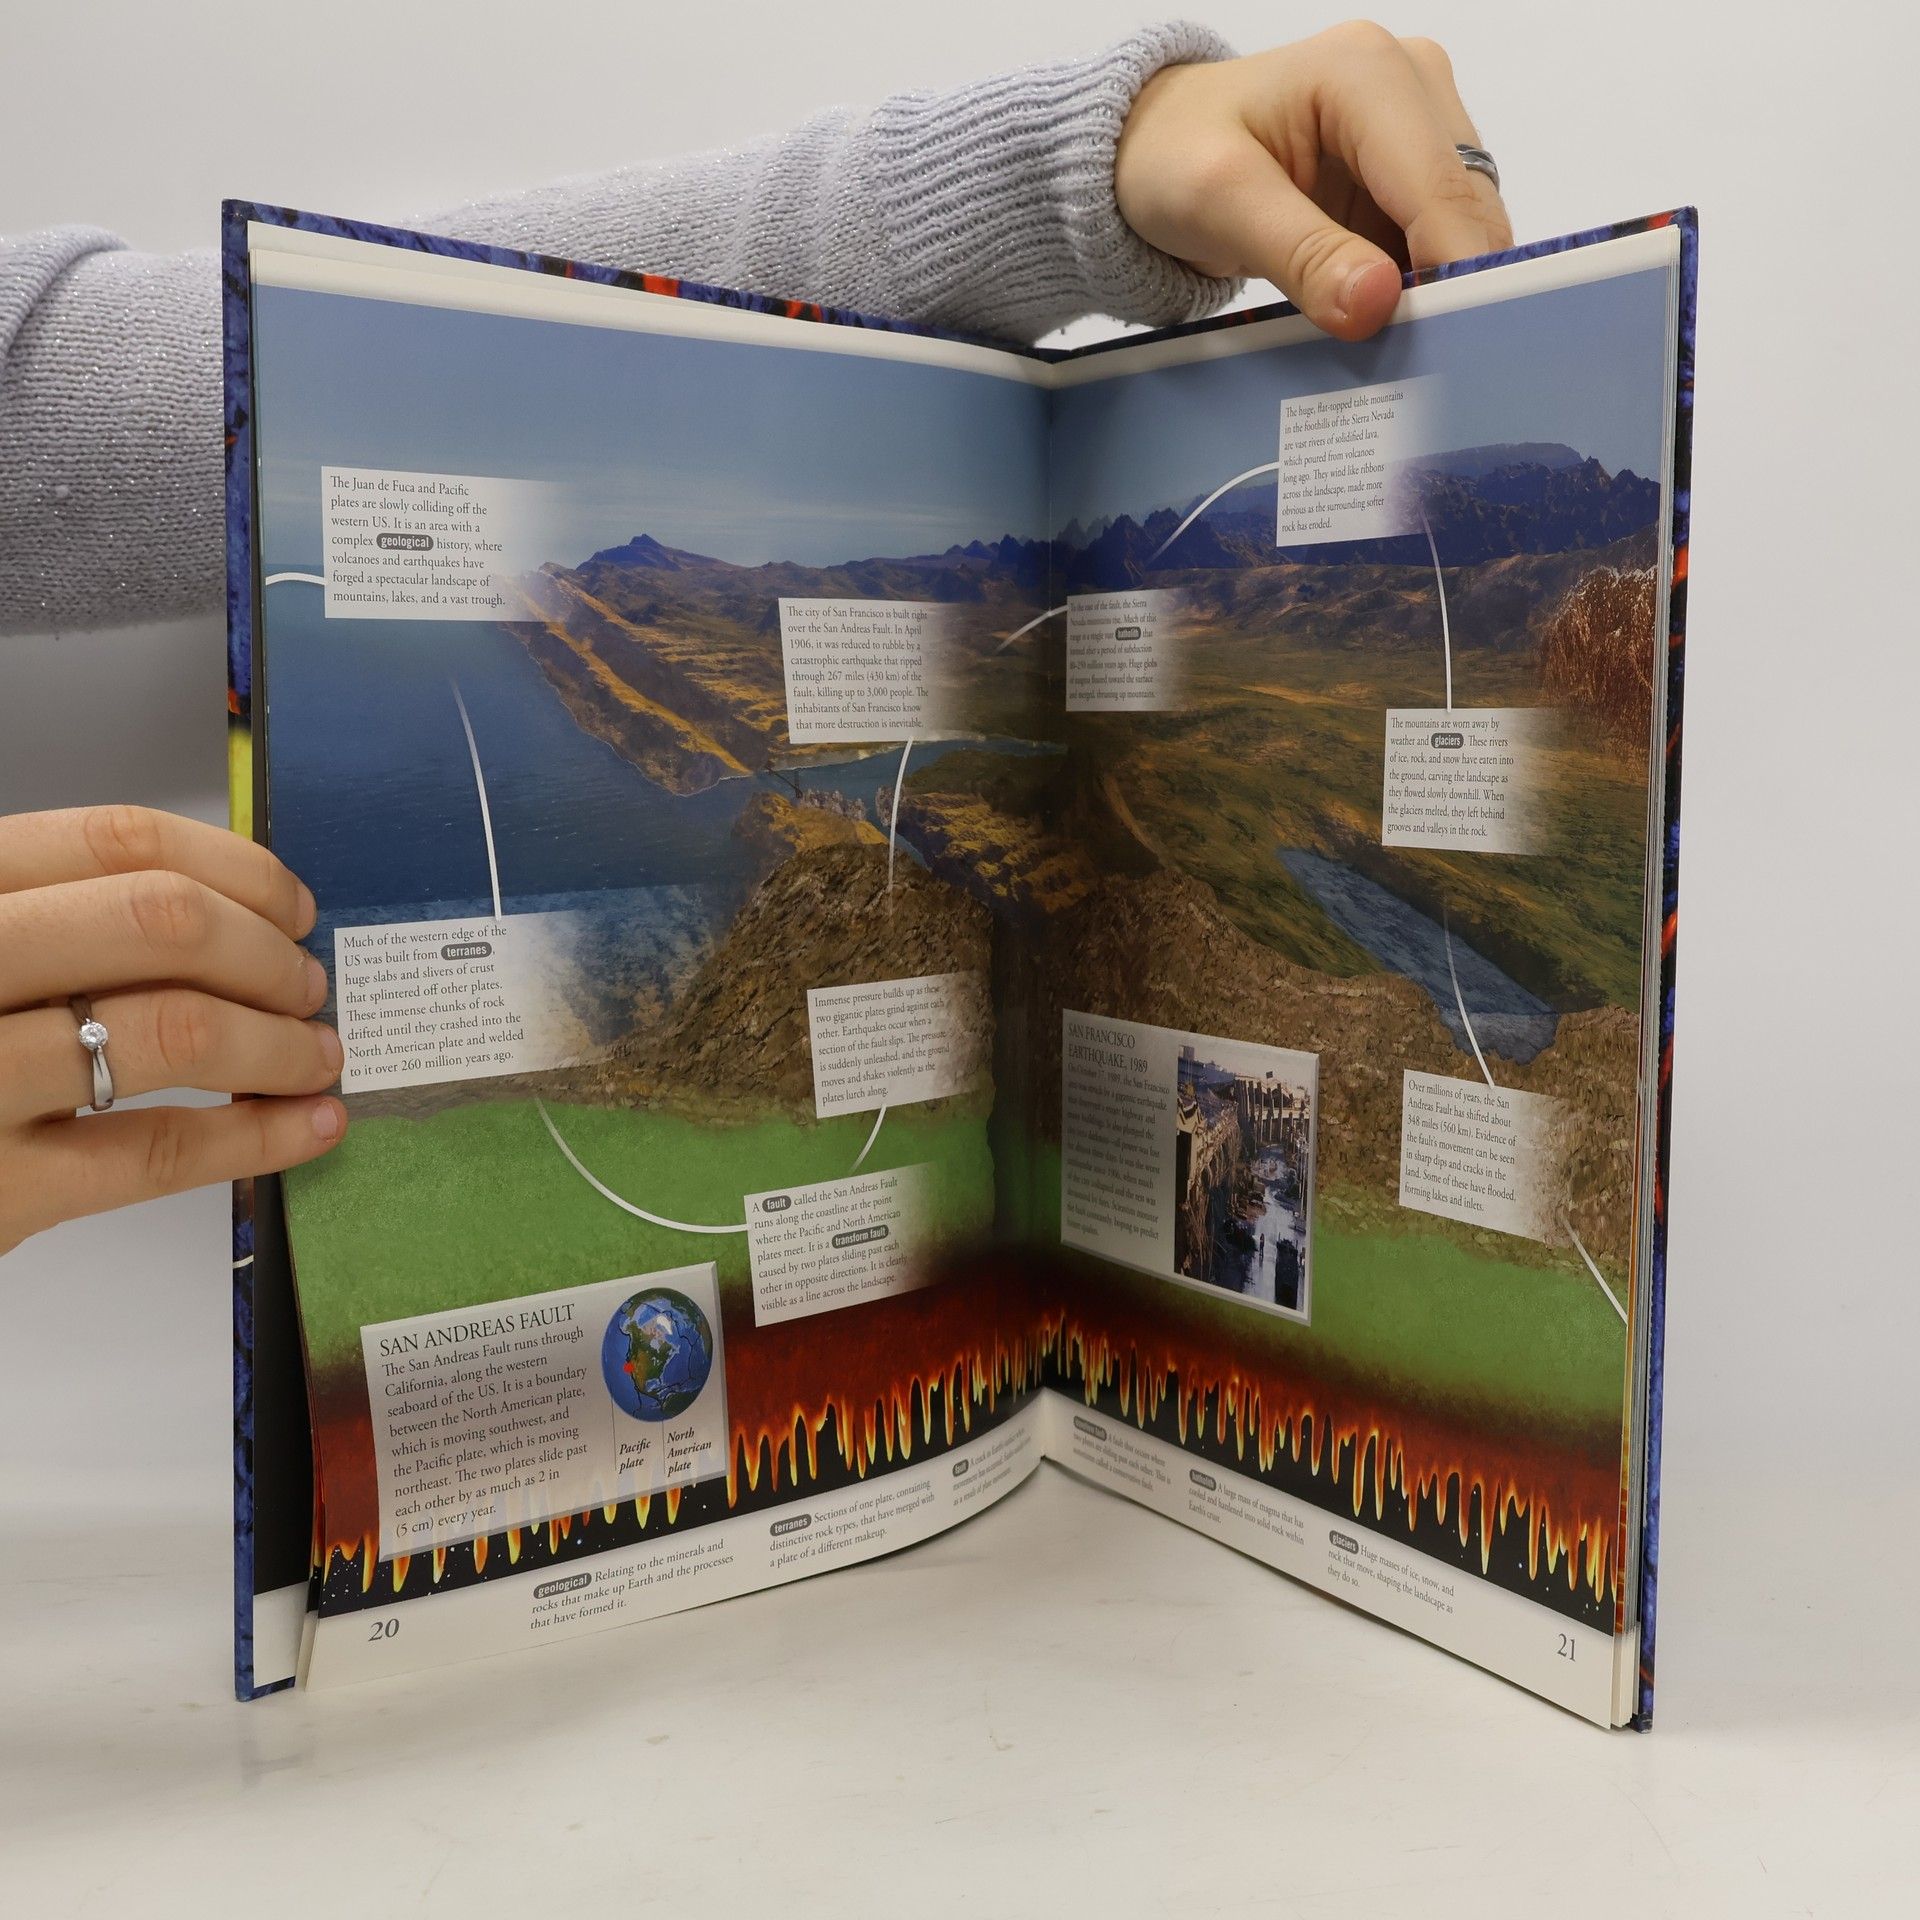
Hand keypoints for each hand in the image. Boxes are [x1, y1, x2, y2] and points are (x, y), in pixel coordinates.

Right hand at [0, 806, 345, 1254]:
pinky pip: (158, 1153)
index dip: (235, 871)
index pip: (114, 842)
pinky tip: (307, 1127)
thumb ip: (56, 922)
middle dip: (266, 956)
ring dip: (279, 1044)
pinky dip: (258, 1136)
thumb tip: (229, 916)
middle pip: (159, 924)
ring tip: (316, 1058)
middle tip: (306, 989)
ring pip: (175, 1033)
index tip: (291, 909)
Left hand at [1117, 22, 1512, 340]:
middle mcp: (1409, 83)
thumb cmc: (1172, 156)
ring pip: (1462, 229)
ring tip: (1394, 346)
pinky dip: (1416, 286)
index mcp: (1366, 72)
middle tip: (1418, 363)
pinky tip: (1383, 320)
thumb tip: (1377, 302)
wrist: (1154, 148)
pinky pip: (1435, 241)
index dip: (1453, 270)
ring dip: (1434, 290)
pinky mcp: (1408, 171)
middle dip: (1447, 285)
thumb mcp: (1218, 205)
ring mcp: (1416, 125)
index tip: (1450, 347)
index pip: (1439, 187)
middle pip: (1466, 207)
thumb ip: (1301, 254)